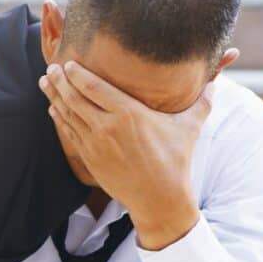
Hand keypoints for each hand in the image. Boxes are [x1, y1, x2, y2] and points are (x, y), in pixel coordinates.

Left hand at [38, 59, 212, 246]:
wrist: (159, 198)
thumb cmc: (176, 161)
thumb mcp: (190, 127)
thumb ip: (202, 101)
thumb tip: (217, 81)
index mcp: (129, 114)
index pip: (95, 87)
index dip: (77, 74)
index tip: (68, 62)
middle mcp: (107, 127)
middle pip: (75, 98)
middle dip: (60, 81)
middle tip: (50, 67)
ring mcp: (95, 144)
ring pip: (68, 115)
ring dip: (54, 97)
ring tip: (45, 81)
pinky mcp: (90, 159)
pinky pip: (69, 134)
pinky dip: (59, 119)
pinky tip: (53, 109)